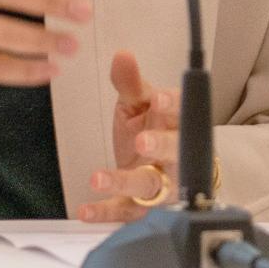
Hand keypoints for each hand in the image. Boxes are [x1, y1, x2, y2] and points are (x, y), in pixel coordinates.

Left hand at [78, 49, 179, 222]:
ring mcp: (161, 185)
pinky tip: (86, 210)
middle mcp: (174, 156)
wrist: (165, 172)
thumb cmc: (154, 130)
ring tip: (99, 177)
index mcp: (176, 123)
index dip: (172, 105)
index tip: (158, 98)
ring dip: (125, 182)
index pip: (182, 112)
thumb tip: (122, 55)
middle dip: (161, 146)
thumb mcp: (140, 104)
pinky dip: (105, 213)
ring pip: (150, 186)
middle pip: (176, 152)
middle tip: (143, 140)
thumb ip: (130, 82)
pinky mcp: (142, 207)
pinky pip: (126, 213)